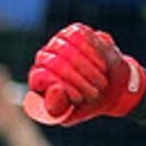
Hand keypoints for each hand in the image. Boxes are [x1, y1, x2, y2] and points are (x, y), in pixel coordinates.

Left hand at [25, 22, 145, 126]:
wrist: (108, 88)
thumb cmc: (84, 105)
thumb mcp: (69, 114)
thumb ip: (57, 108)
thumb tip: (55, 89)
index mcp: (37, 79)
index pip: (41, 77)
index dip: (62, 88)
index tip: (80, 99)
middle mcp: (44, 58)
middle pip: (57, 63)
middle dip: (80, 81)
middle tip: (96, 93)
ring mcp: (58, 42)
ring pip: (70, 49)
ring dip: (90, 69)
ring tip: (101, 83)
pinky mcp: (74, 31)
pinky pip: (83, 38)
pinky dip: (96, 54)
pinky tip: (102, 66)